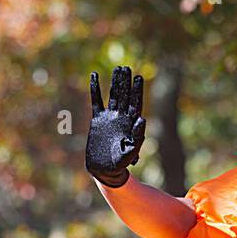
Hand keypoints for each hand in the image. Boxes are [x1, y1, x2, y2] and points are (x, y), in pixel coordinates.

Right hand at [86, 66, 145, 188]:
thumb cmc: (121, 163)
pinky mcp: (97, 120)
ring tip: (118, 68)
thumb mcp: (131, 150)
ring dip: (115, 83)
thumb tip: (141, 118)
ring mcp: (109, 117)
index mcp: (131, 124)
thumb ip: (138, 136)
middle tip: (127, 68)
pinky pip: (96, 101)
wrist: (105, 169)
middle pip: (125, 96)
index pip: (136, 103)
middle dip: (126, 83)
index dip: (137, 91)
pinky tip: (95, 76)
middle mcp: (121, 118)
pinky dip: (95, 89)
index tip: (139, 77)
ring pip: (113, 96)